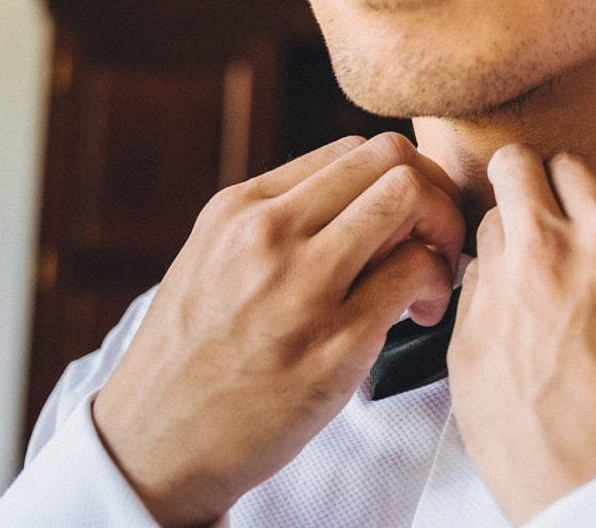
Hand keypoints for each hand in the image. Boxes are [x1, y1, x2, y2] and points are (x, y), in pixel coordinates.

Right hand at [91, 134, 464, 524]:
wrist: (155, 445)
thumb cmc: (194, 357)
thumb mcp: (212, 260)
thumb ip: (274, 220)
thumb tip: (358, 193)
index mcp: (240, 209)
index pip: (352, 150)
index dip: (397, 177)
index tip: (403, 221)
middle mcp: (268, 235)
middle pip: (390, 159)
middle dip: (432, 191)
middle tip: (432, 240)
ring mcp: (302, 286)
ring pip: (410, 199)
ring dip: (441, 232)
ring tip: (427, 278)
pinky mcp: (335, 343)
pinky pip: (416, 272)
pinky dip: (435, 285)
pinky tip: (418, 315)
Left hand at [448, 145, 595, 523]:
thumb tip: (589, 231)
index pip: (568, 164)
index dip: (564, 182)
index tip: (563, 197)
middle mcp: (551, 251)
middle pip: (511, 168)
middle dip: (518, 183)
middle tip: (528, 211)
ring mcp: (501, 292)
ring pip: (483, 228)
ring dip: (501, 246)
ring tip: (525, 288)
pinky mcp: (464, 337)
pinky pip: (467, 292)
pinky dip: (485, 301)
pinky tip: (511, 338)